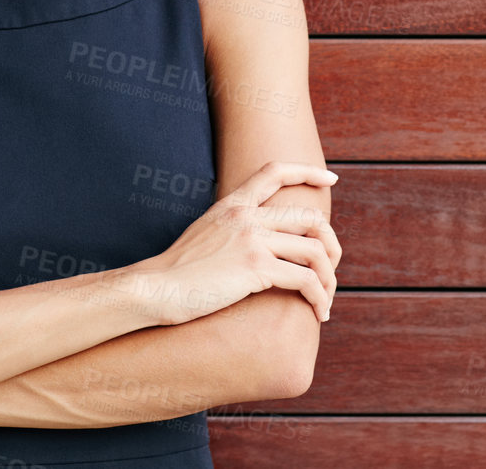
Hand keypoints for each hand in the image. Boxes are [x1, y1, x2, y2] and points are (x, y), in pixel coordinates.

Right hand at [119, 160, 340, 326]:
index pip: (275, 172)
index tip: (330, 179)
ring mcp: (252, 240)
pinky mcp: (256, 267)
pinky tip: (319, 313)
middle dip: (331, 245)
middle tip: (331, 270)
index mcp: (233, 204)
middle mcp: (246, 216)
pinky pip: (306, 279)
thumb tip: (254, 240)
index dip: (307, 172)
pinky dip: (320, 298)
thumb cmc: (176, 272)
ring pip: (316, 251)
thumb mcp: (204, 234)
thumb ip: (230, 228)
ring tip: (327, 301)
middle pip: (310, 218)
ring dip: (330, 279)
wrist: (154, 288)